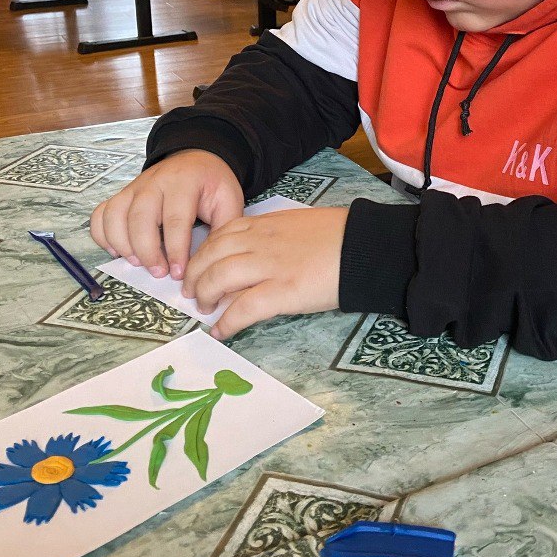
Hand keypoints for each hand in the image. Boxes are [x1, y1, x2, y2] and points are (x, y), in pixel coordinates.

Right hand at [90, 151, 243, 279]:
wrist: (195, 160)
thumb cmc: (211, 183)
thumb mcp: (229, 200)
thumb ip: (223, 229)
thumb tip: (210, 262)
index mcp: (184, 182)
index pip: (175, 218)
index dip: (175, 250)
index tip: (179, 273)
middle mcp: (154, 182)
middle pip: (140, 217)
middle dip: (147, 251)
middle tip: (159, 273)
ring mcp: (134, 188)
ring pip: (116, 215)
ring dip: (122, 244)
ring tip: (137, 263)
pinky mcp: (122, 195)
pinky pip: (101, 214)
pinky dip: (103, 235)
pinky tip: (118, 251)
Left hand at [182, 206, 349, 338]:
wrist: (365, 247)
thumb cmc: (339, 237)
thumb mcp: (298, 226)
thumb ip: (273, 237)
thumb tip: (256, 256)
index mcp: (266, 225)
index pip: (220, 234)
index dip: (203, 253)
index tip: (199, 267)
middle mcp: (261, 242)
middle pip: (211, 255)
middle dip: (195, 275)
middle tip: (192, 292)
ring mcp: (270, 266)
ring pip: (218, 278)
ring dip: (204, 295)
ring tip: (203, 309)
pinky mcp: (282, 292)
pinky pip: (243, 308)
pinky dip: (226, 322)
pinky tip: (220, 331)